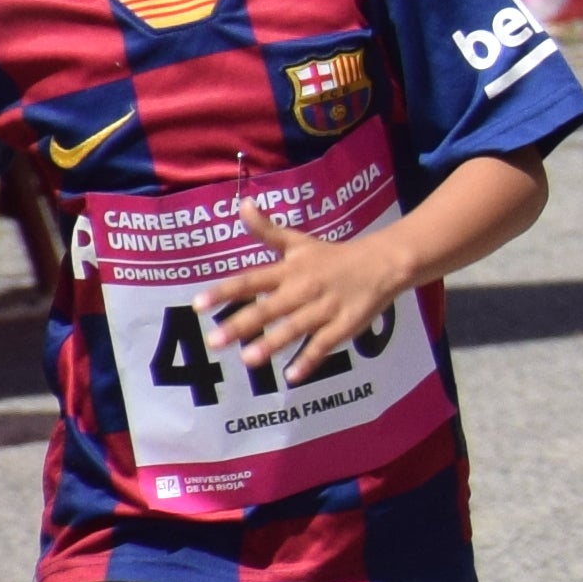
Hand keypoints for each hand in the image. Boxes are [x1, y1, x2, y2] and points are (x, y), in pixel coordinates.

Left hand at [206, 213, 412, 385]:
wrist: (384, 263)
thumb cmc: (333, 257)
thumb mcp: (299, 242)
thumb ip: (267, 230)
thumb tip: (242, 204)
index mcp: (290, 270)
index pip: (252, 280)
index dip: (225, 292)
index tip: (198, 305)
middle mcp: (304, 289)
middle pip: (269, 308)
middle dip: (242, 325)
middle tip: (214, 342)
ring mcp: (325, 308)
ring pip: (295, 328)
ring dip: (272, 343)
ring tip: (248, 359)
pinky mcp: (344, 325)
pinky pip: (324, 345)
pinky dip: (310, 360)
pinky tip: (292, 376)